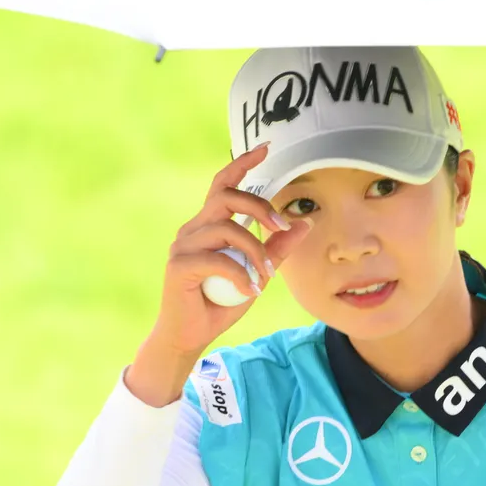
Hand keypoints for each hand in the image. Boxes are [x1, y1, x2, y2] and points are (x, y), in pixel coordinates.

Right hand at [150, 143, 312, 354]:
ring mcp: (183, 245)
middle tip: (282, 228)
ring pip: (227, 230)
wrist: (189, 336)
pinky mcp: (179, 266)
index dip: (242, 163)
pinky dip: (240, 275)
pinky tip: (250, 291)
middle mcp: (192, 229)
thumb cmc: (220, 304)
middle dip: (260, 207)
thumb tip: (305, 223)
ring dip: (255, 252)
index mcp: (207, 225)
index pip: (223, 184)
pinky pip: (217, 260)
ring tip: (266, 276)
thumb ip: (276, 250)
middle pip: (227, 197)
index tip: (266, 149)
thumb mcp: (256, 274)